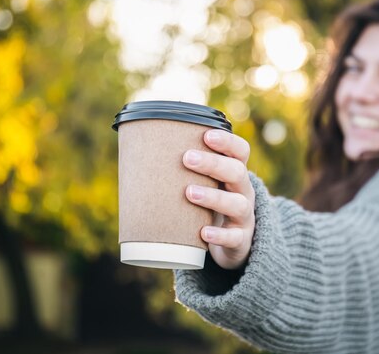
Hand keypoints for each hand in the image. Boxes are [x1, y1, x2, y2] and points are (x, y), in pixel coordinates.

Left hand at [183, 129, 254, 269]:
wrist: (233, 244)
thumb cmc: (210, 206)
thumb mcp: (205, 186)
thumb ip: (183, 173)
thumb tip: (135, 158)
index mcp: (235, 173)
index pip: (240, 151)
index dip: (227, 141)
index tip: (206, 135)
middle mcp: (243, 191)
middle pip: (237, 172)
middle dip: (213, 164)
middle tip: (187, 158)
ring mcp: (244, 217)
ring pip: (237, 204)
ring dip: (214, 197)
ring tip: (189, 192)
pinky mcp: (240, 240)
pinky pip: (234, 237)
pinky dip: (220, 235)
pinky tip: (203, 232)